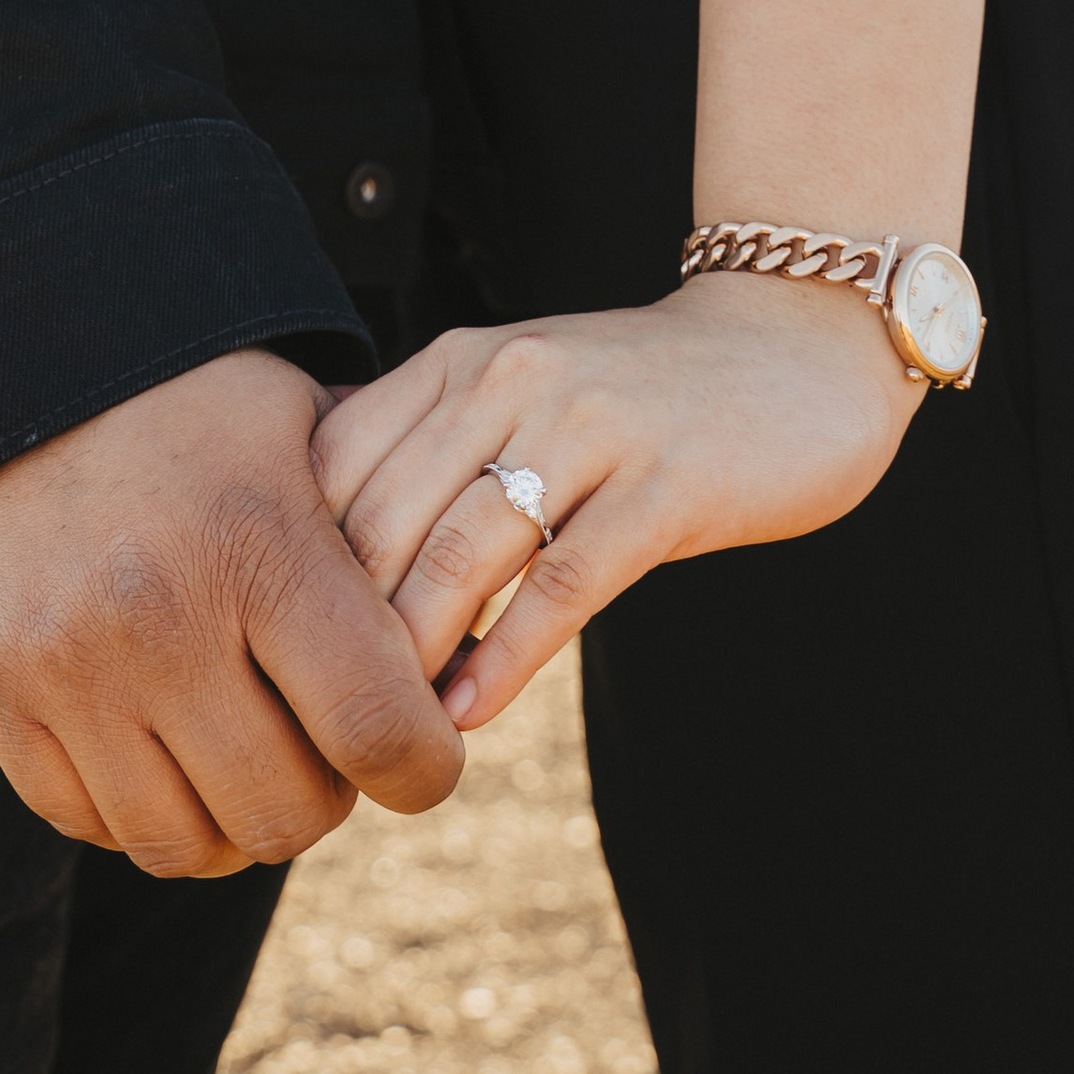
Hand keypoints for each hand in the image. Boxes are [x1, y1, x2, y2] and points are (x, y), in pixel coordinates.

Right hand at [0, 347, 463, 875]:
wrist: (31, 364)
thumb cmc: (204, 411)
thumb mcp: (316, 436)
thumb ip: (399, 541)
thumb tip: (478, 651)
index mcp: (257, 542)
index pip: (376, 731)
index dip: (426, 768)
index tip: (426, 751)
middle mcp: (158, 613)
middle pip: (286, 813)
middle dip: (329, 795)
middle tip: (325, 740)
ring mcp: (67, 663)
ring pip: (188, 844)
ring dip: (235, 816)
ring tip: (247, 745)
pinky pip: (93, 825)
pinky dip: (144, 807)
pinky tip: (166, 741)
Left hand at [310, 272, 922, 729]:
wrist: (795, 347)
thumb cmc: (639, 393)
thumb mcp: (522, 393)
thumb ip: (434, 452)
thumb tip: (322, 571)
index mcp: (462, 357)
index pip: (335, 457)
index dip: (294, 557)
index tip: (277, 642)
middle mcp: (512, 375)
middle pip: (384, 514)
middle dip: (340, 624)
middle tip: (318, 710)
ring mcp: (591, 425)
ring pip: (462, 551)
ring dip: (413, 652)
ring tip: (386, 726)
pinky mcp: (665, 482)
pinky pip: (563, 584)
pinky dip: (504, 658)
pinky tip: (469, 713)